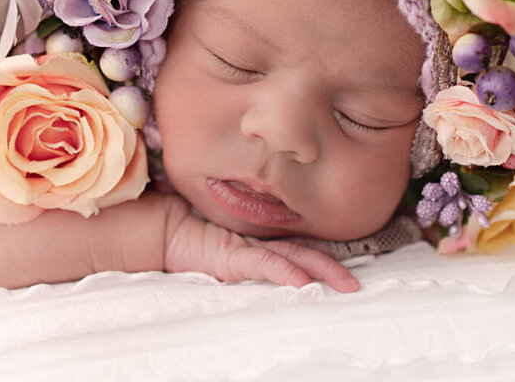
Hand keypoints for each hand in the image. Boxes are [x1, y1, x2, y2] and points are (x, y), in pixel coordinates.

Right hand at [163, 206, 359, 292]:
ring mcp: (248, 247)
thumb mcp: (222, 251)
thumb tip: (276, 267)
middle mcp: (258, 244)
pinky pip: (266, 263)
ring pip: (294, 256)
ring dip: (322, 270)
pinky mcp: (233, 254)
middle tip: (356, 282)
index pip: (297, 249)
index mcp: (257, 244)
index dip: (322, 257)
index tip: (347, 268)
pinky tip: (303, 283)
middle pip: (304, 253)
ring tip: (345, 282)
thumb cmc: (186, 239)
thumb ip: (244, 254)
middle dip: (332, 267)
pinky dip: (286, 273)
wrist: (159, 230)